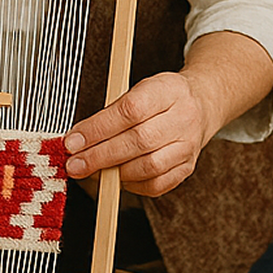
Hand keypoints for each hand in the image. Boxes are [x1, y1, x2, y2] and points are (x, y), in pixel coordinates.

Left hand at [63, 72, 209, 195]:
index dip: (98, 128)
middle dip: (100, 156)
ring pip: (149, 166)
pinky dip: (132, 184)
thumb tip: (78, 139)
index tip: (73, 141)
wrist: (200, 104)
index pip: (130, 111)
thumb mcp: (139, 88)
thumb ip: (111, 111)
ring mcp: (189, 145)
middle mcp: (183, 118)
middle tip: (74, 164)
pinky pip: (156, 184)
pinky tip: (116, 177)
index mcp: (168, 90)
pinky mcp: (188, 167)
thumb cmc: (159, 97)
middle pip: (139, 141)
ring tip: (91, 171)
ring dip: (114, 172)